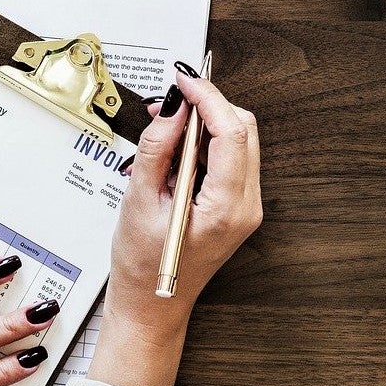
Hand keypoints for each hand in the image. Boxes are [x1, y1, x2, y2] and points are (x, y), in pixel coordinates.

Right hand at [85, 70, 262, 385]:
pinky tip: (177, 149)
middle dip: (209, 106)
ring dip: (206, 124)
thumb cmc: (142, 267)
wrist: (152, 306)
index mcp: (226, 208)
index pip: (231, 132)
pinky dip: (207, 143)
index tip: (183, 79)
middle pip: (243, 130)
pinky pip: (231, 159)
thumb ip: (157, 149)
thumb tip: (174, 107)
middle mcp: (246, 206)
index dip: (208, 97)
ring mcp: (246, 207)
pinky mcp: (238, 206)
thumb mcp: (139, 202)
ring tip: (167, 127)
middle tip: (171, 100)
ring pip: (240, 141)